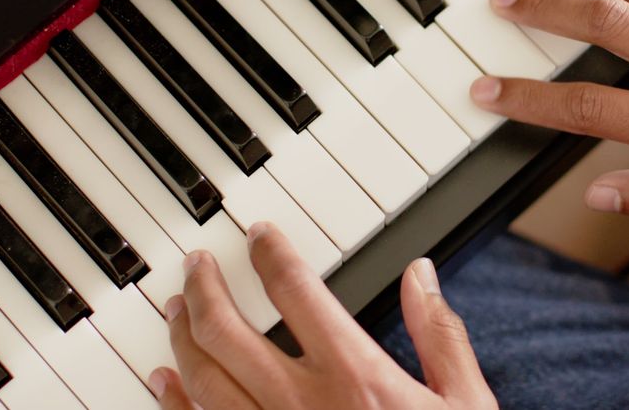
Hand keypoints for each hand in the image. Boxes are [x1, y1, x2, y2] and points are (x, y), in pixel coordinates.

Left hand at [148, 223, 495, 408]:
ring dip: (182, 337)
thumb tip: (421, 275)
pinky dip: (174, 402)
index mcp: (355, 376)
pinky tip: (164, 381)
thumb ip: (439, 334)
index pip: (296, 291)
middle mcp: (302, 405)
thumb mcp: (463, 401)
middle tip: (197, 265)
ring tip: (176, 309)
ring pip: (204, 379)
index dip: (271, 253)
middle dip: (204, 289)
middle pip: (228, 332)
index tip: (259, 236)